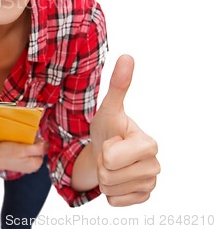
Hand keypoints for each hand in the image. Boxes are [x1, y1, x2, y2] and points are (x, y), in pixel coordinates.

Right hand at [0, 139, 47, 172]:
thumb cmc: (6, 153)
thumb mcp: (23, 149)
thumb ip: (37, 149)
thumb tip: (48, 145)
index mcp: (36, 164)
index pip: (44, 149)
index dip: (38, 141)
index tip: (30, 139)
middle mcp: (32, 167)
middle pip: (38, 150)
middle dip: (33, 144)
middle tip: (23, 141)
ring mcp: (26, 166)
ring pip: (32, 151)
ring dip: (27, 145)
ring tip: (18, 143)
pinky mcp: (20, 163)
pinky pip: (25, 153)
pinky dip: (22, 148)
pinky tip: (16, 147)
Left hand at [90, 55, 159, 205]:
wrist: (104, 150)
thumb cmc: (107, 128)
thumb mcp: (108, 108)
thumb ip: (118, 85)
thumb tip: (127, 56)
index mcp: (149, 144)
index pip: (112, 157)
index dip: (105, 149)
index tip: (113, 140)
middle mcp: (155, 165)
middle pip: (109, 174)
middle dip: (102, 164)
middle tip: (109, 152)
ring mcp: (150, 184)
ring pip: (110, 189)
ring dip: (105, 177)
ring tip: (112, 164)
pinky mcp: (142, 198)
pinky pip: (114, 202)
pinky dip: (109, 192)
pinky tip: (116, 178)